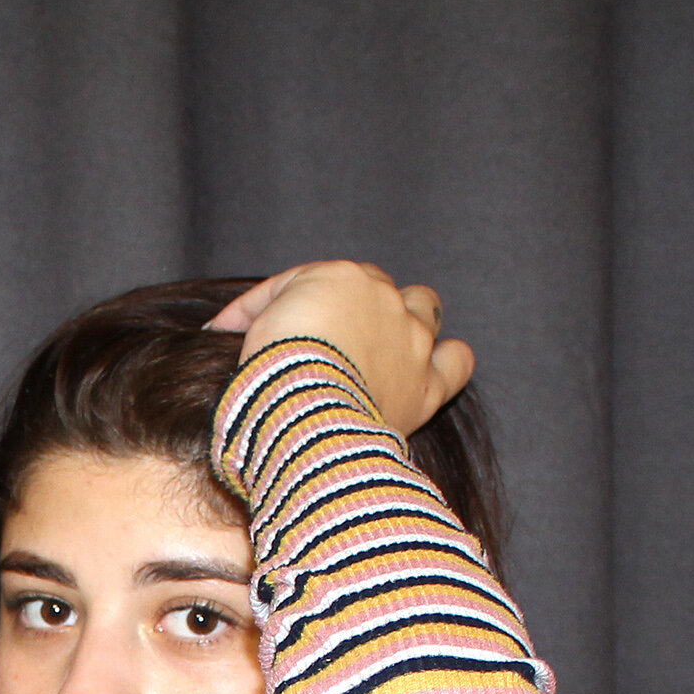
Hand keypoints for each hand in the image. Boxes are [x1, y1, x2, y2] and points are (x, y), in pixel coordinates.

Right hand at [205, 261, 474, 432]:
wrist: (302, 415)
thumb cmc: (272, 370)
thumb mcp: (254, 328)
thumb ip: (260, 315)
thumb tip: (236, 328)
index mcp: (341, 278)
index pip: (315, 281)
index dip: (288, 305)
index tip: (261, 333)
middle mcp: (385, 298)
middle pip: (375, 290)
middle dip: (351, 308)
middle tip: (326, 341)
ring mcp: (412, 339)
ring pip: (426, 309)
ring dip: (408, 321)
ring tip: (386, 346)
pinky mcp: (428, 384)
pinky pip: (457, 361)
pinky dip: (448, 361)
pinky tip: (434, 368)